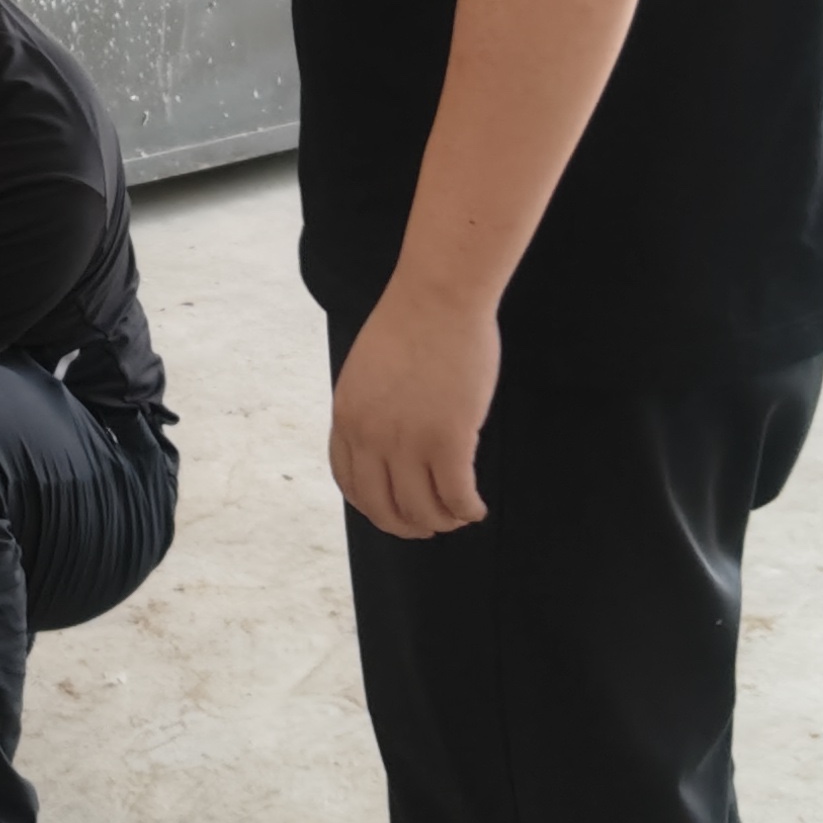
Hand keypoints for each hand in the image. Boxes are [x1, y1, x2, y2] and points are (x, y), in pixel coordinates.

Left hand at [329, 278, 499, 537]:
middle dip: (407, 525)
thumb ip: (370, 412)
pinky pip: (455, 497)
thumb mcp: (368, 373)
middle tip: (430, 525)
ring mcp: (407, 441)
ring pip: (422, 510)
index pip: (350, 484)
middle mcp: (370, 436)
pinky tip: (476, 508)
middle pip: (382, 508)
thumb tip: (386, 448)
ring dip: (442, 521)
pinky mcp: (448, 440)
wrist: (437, 296)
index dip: (374, 506)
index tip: (394, 511)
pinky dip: (467, 510)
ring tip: (459, 515)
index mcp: (347, 417)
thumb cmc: (411, 325)